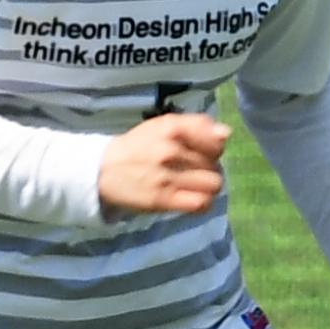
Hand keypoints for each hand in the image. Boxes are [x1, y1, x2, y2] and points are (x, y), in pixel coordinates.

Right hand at [97, 113, 226, 216]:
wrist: (103, 170)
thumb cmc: (138, 146)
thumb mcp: (162, 125)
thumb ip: (195, 125)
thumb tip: (226, 133)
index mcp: (172, 128)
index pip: (216, 142)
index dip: (214, 150)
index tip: (201, 153)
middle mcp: (170, 150)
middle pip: (216, 164)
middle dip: (209, 168)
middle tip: (192, 171)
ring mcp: (167, 176)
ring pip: (213, 184)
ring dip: (207, 186)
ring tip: (193, 185)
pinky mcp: (163, 200)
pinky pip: (200, 203)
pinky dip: (202, 202)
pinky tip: (192, 199)